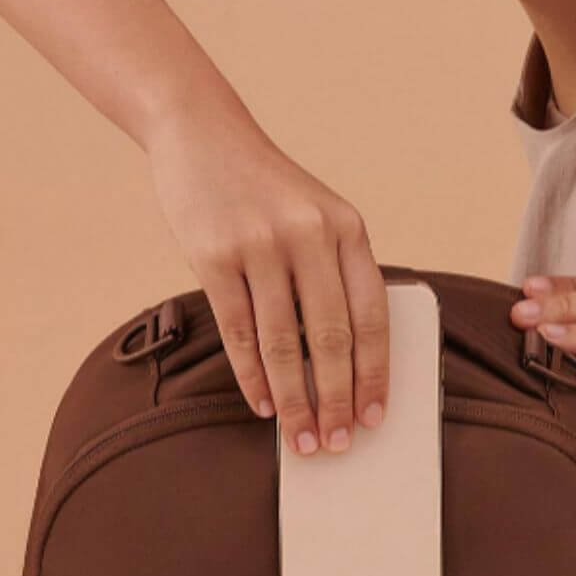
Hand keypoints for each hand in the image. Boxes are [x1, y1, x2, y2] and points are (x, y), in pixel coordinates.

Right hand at [147, 105, 388, 455]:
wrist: (200, 132)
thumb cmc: (264, 189)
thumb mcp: (315, 216)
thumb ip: (333, 273)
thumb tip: (342, 365)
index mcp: (347, 228)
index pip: (373, 315)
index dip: (375, 373)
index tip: (375, 417)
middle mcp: (309, 235)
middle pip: (331, 338)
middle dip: (336, 400)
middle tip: (337, 443)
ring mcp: (259, 245)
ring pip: (284, 344)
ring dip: (294, 401)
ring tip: (300, 439)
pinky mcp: (213, 256)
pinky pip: (239, 333)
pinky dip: (252, 377)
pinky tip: (261, 405)